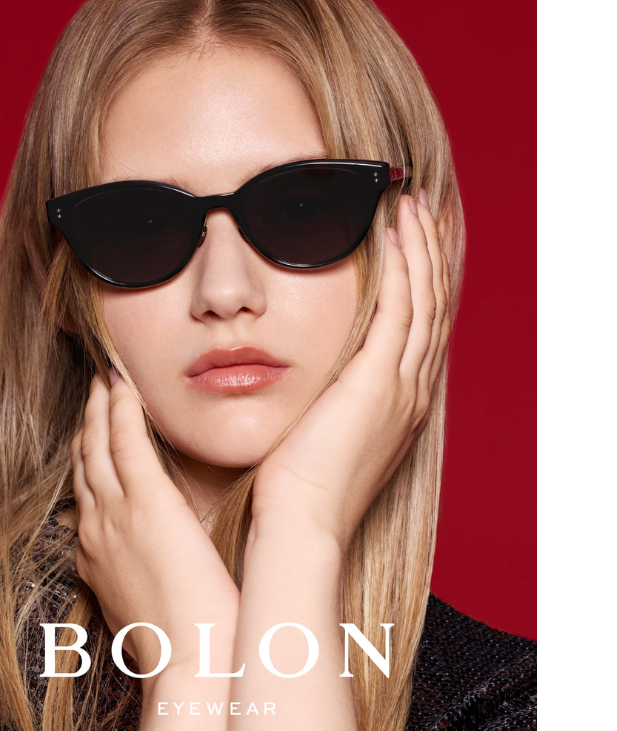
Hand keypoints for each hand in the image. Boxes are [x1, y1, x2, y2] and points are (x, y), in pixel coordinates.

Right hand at [71, 371, 239, 677]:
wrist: (189, 661)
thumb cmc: (179, 639)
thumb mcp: (145, 604)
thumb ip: (139, 574)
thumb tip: (153, 558)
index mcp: (95, 555)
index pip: (85, 494)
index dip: (87, 460)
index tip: (94, 437)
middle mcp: (95, 529)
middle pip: (83, 463)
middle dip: (86, 425)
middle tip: (94, 393)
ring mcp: (115, 514)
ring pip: (97, 446)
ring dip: (99, 408)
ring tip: (104, 380)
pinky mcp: (147, 502)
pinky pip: (125, 442)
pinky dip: (121, 409)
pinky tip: (123, 385)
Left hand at [251, 193, 450, 550]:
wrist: (299, 523)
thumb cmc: (298, 486)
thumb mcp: (321, 433)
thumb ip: (328, 398)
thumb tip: (311, 374)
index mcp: (398, 404)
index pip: (417, 328)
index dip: (418, 282)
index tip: (407, 243)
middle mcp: (411, 391)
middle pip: (432, 306)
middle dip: (428, 255)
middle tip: (418, 210)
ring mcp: (401, 387)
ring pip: (425, 301)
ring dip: (420, 250)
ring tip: (410, 207)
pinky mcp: (378, 383)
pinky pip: (400, 310)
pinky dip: (401, 268)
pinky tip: (390, 233)